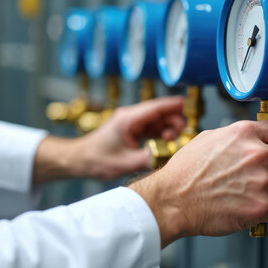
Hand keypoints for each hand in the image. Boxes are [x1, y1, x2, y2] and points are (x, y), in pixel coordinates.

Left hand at [33, 96, 185, 183]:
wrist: (80, 160)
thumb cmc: (97, 159)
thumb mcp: (127, 162)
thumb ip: (150, 157)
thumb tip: (169, 156)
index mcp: (128, 119)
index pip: (156, 107)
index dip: (173, 106)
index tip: (187, 105)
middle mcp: (130, 117)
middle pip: (159, 113)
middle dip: (173, 120)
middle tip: (181, 133)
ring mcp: (130, 123)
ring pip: (156, 121)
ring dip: (167, 128)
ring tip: (173, 140)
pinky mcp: (130, 131)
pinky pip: (150, 128)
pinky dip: (159, 133)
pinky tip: (165, 142)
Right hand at [129, 120, 267, 247]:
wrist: (173, 200)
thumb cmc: (185, 172)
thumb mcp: (209, 138)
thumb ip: (237, 137)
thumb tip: (252, 139)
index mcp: (245, 133)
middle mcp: (257, 154)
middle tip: (266, 173)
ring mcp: (260, 181)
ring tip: (251, 191)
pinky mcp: (259, 207)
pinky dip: (265, 210)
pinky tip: (247, 205)